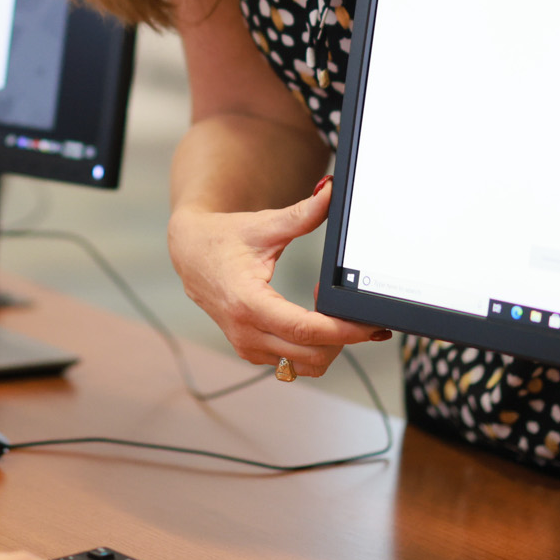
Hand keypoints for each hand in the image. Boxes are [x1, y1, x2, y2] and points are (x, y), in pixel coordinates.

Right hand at [168, 180, 383, 376]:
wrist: (190, 253)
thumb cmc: (223, 238)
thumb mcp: (264, 225)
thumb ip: (301, 213)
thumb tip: (329, 194)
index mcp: (248, 302)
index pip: (305, 329)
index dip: (343, 331)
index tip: (369, 326)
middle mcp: (246, 332)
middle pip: (312, 354)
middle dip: (343, 337)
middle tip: (350, 308)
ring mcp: (247, 346)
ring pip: (305, 365)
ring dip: (327, 344)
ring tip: (326, 310)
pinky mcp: (250, 351)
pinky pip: (293, 362)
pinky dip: (311, 346)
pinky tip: (310, 318)